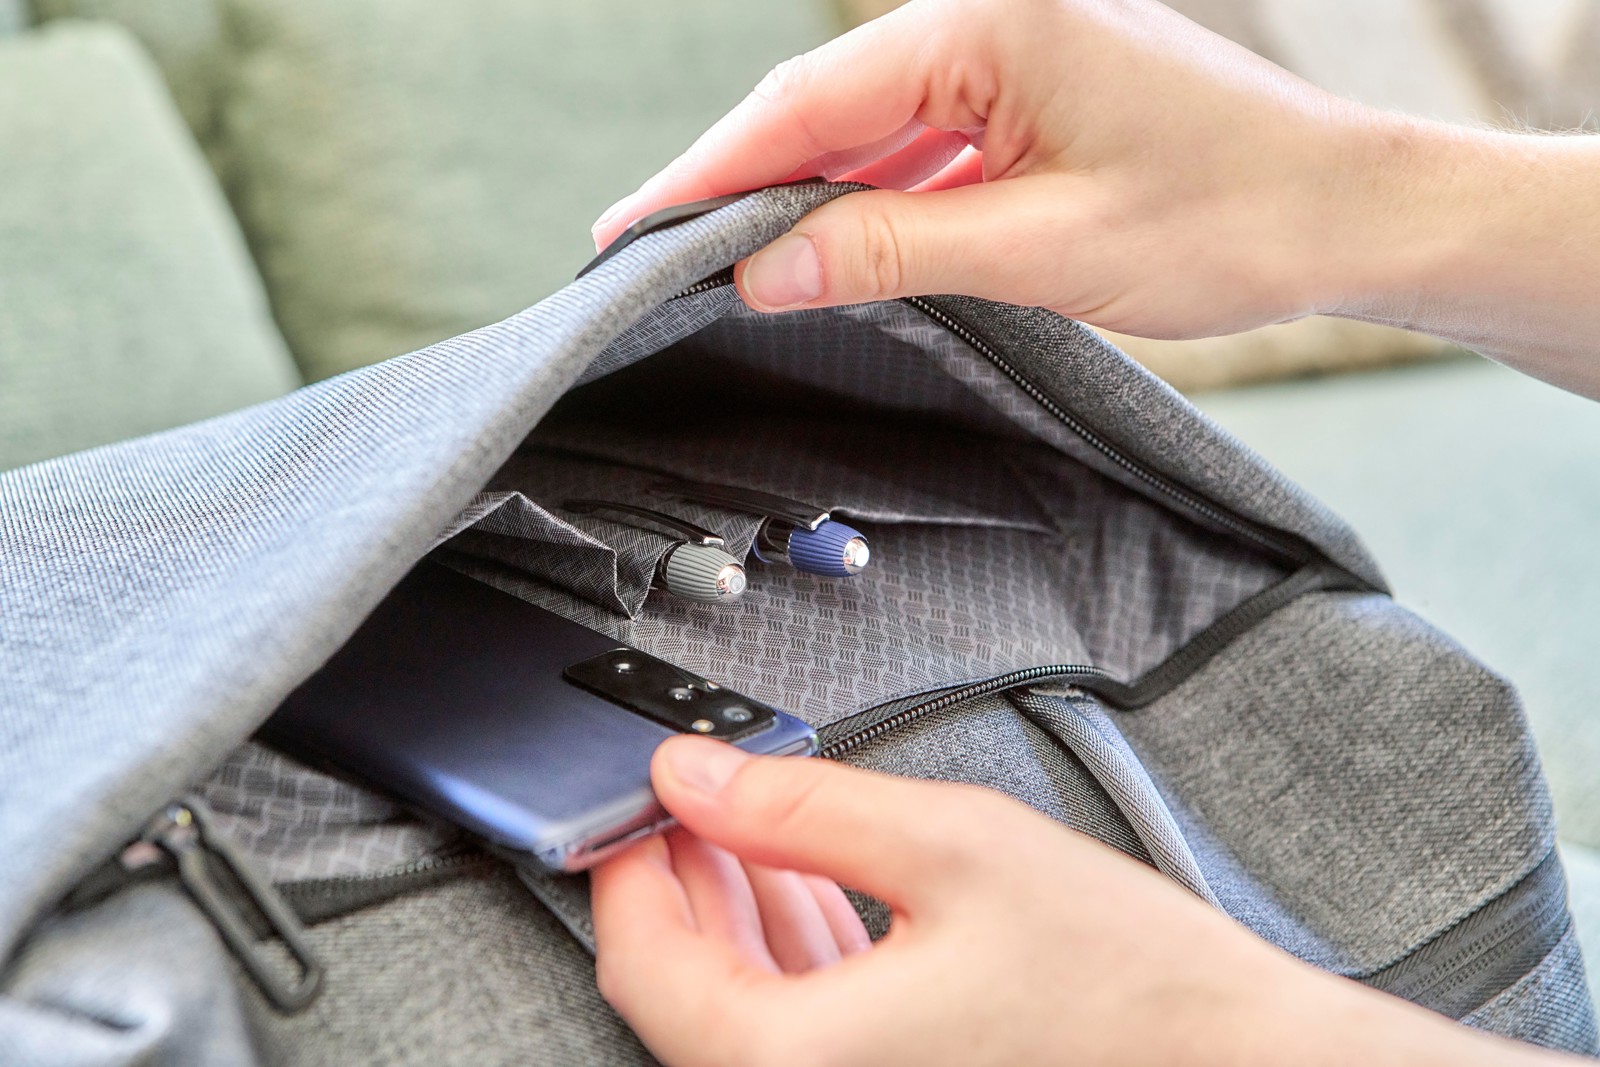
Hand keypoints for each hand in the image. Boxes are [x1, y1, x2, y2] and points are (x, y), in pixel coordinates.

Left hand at [591, 736, 1568, 1066]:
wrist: (1240, 1061)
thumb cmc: (1130, 987)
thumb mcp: (951, 847)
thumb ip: (800, 806)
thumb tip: (692, 775)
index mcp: (797, 1062)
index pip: (643, 962)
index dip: (626, 863)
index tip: (635, 801)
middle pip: (685, 987)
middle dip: (683, 876)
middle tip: (695, 792)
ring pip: (743, 1004)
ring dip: (736, 906)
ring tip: (751, 818)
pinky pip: (806, 1023)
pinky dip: (793, 947)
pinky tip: (810, 877)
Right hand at [592, 0, 1599, 396]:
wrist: (1346, 215)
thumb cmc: (1224, 217)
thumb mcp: (1040, 248)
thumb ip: (890, 250)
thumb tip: (761, 267)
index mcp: (985, 24)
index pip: (805, 105)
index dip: (707, 175)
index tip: (629, 232)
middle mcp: (986, 20)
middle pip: (822, 109)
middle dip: (736, 184)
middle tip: (647, 255)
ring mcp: (1009, 55)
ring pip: (866, 131)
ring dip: (801, 199)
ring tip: (719, 262)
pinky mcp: (1030, 97)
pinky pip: (921, 147)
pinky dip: (870, 200)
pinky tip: (828, 246)